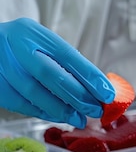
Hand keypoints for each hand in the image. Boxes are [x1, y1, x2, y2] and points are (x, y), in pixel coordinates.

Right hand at [0, 18, 114, 127]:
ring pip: (34, 92)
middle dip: (78, 96)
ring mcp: (0, 65)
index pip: (67, 55)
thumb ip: (66, 63)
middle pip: (50, 74)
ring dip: (61, 109)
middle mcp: (14, 46)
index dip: (91, 76)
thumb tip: (97, 90)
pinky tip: (58, 116)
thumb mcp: (41, 45)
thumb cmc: (20, 49)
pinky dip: (43, 112)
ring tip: (80, 119)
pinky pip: (21, 103)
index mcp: (32, 33)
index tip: (108, 94)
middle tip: (96, 110)